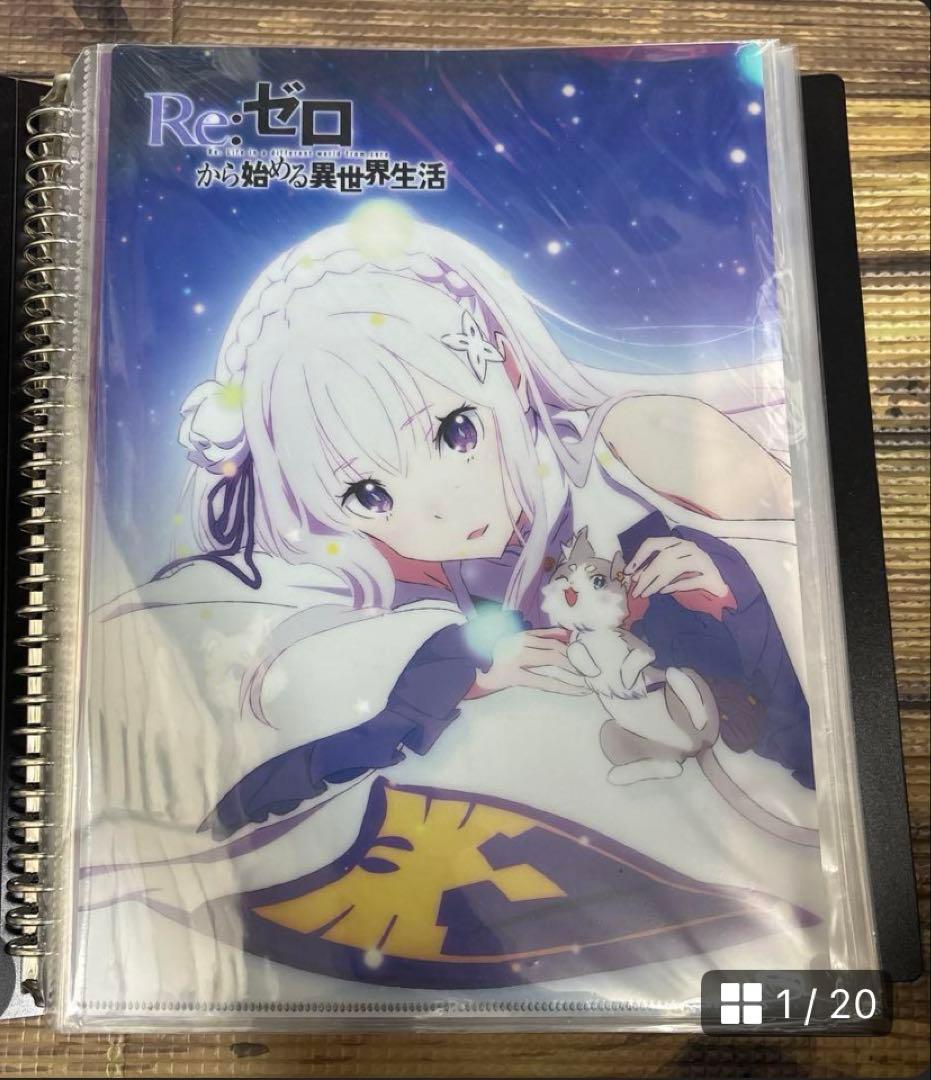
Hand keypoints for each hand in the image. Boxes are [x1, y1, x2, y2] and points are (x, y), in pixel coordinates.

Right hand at [473, 627, 588, 696]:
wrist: (463, 668)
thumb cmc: (489, 657)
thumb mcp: (513, 642)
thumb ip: (537, 637)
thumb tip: (566, 635)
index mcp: (520, 634)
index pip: (553, 638)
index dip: (572, 647)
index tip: (588, 655)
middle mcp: (519, 641)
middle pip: (556, 647)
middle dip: (577, 660)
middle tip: (594, 671)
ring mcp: (515, 656)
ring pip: (552, 659)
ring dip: (574, 670)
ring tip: (589, 680)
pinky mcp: (512, 674)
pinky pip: (543, 680)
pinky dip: (562, 685)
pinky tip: (575, 690)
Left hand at [624, 537, 727, 599]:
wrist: (718, 583)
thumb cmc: (690, 572)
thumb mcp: (671, 567)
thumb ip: (655, 568)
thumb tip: (634, 577)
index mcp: (677, 542)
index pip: (653, 543)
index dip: (638, 557)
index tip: (628, 572)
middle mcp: (689, 547)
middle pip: (662, 558)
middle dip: (646, 576)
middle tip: (635, 592)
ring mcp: (702, 559)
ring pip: (674, 568)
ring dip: (656, 583)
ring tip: (645, 594)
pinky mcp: (711, 575)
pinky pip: (689, 580)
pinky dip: (675, 586)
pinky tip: (663, 592)